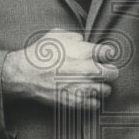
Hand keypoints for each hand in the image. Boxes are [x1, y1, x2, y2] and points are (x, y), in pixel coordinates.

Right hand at [2, 30, 118, 109]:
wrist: (25, 74)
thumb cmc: (40, 54)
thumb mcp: (56, 35)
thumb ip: (75, 37)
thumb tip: (83, 41)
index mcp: (86, 52)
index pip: (110, 53)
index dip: (107, 54)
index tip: (103, 56)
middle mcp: (89, 70)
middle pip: (113, 73)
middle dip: (109, 71)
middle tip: (102, 71)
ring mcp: (83, 87)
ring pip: (107, 90)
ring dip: (102, 86)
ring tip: (94, 84)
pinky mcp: (76, 101)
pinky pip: (95, 104)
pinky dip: (93, 100)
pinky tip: (85, 94)